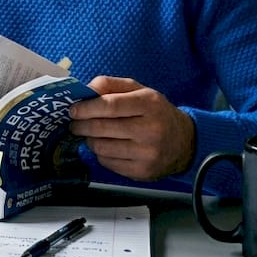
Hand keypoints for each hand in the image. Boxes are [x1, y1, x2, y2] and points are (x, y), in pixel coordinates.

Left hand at [67, 76, 195, 180]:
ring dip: (89, 140)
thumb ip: (110, 85)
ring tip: (90, 134)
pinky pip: (108, 163)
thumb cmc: (155, 112)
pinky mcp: (142, 171)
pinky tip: (106, 146)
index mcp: (149, 104)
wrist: (183, 142)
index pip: (110, 105)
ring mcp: (147, 153)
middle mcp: (150, 129)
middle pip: (102, 128)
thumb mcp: (139, 90)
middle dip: (81, 125)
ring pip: (102, 147)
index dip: (86, 108)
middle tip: (74, 123)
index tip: (73, 110)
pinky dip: (101, 154)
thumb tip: (85, 90)